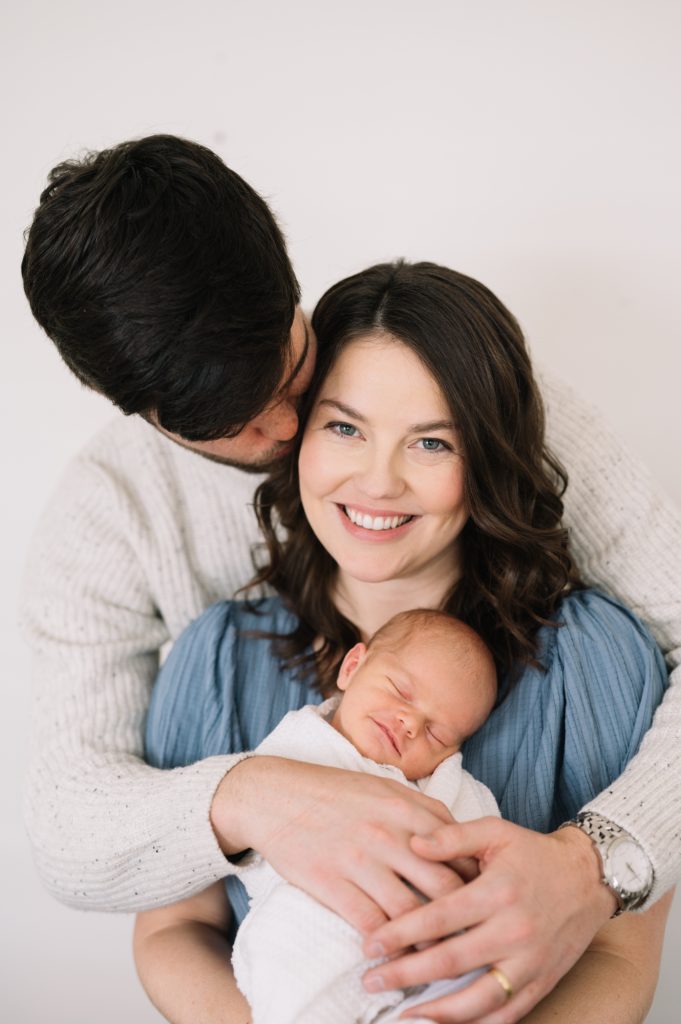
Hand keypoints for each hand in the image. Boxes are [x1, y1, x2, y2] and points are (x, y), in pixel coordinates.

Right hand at [211, 756, 464, 933]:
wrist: (275, 795)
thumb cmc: (333, 792)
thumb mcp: (384, 787)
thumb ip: (422, 812)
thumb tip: (458, 841)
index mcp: (406, 807)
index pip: (460, 850)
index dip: (478, 881)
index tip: (484, 902)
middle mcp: (389, 833)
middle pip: (445, 887)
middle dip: (463, 918)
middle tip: (471, 938)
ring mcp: (360, 859)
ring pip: (412, 914)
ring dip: (428, 942)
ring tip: (436, 958)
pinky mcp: (332, 882)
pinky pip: (371, 925)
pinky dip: (387, 947)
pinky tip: (394, 957)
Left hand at [361, 818, 616, 1022]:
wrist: (588, 877)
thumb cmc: (533, 852)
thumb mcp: (494, 830)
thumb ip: (453, 836)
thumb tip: (413, 844)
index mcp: (497, 892)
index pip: (439, 918)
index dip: (400, 933)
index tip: (371, 944)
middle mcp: (514, 930)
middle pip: (451, 961)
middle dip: (406, 975)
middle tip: (371, 981)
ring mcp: (531, 961)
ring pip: (478, 999)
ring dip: (437, 1012)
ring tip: (403, 1014)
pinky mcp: (543, 981)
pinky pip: (508, 1014)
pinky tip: (448, 1023)